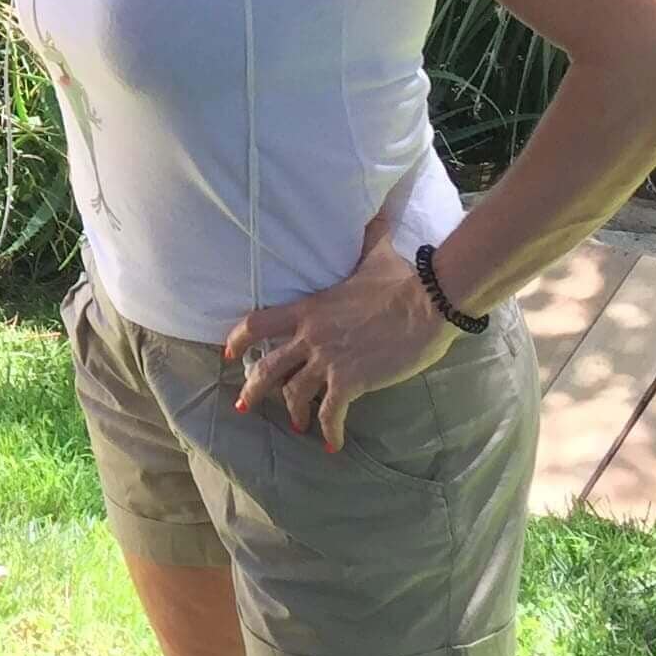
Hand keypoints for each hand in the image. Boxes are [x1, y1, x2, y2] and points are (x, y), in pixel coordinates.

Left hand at [226, 206, 454, 451]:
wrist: (428, 301)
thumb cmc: (402, 277)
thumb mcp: (375, 252)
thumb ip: (368, 237)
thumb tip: (378, 211)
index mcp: (309, 308)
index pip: (257, 323)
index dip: (238, 340)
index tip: (227, 353)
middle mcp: (310, 336)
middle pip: (267, 367)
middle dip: (252, 389)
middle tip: (243, 405)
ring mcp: (329, 360)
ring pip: (295, 393)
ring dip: (294, 412)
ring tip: (296, 425)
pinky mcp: (351, 380)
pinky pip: (331, 412)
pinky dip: (329, 430)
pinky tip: (331, 445)